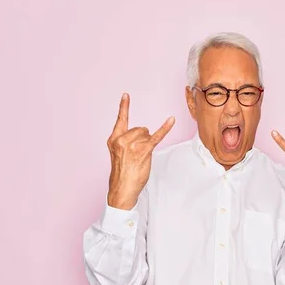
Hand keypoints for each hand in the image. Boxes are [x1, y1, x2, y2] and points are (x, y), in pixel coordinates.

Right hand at [107, 93, 174, 208]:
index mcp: (114, 139)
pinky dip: (165, 128)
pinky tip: (171, 120)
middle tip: (138, 154)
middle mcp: (122, 139)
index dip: (124, 107)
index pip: (120, 120)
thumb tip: (141, 136)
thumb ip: (125, 142)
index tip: (126, 95)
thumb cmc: (122, 174)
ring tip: (141, 158)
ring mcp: (132, 144)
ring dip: (148, 144)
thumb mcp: (118, 154)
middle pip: (141, 128)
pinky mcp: (144, 150)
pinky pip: (156, 136)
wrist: (122, 189)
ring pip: (148, 134)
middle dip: (143, 139)